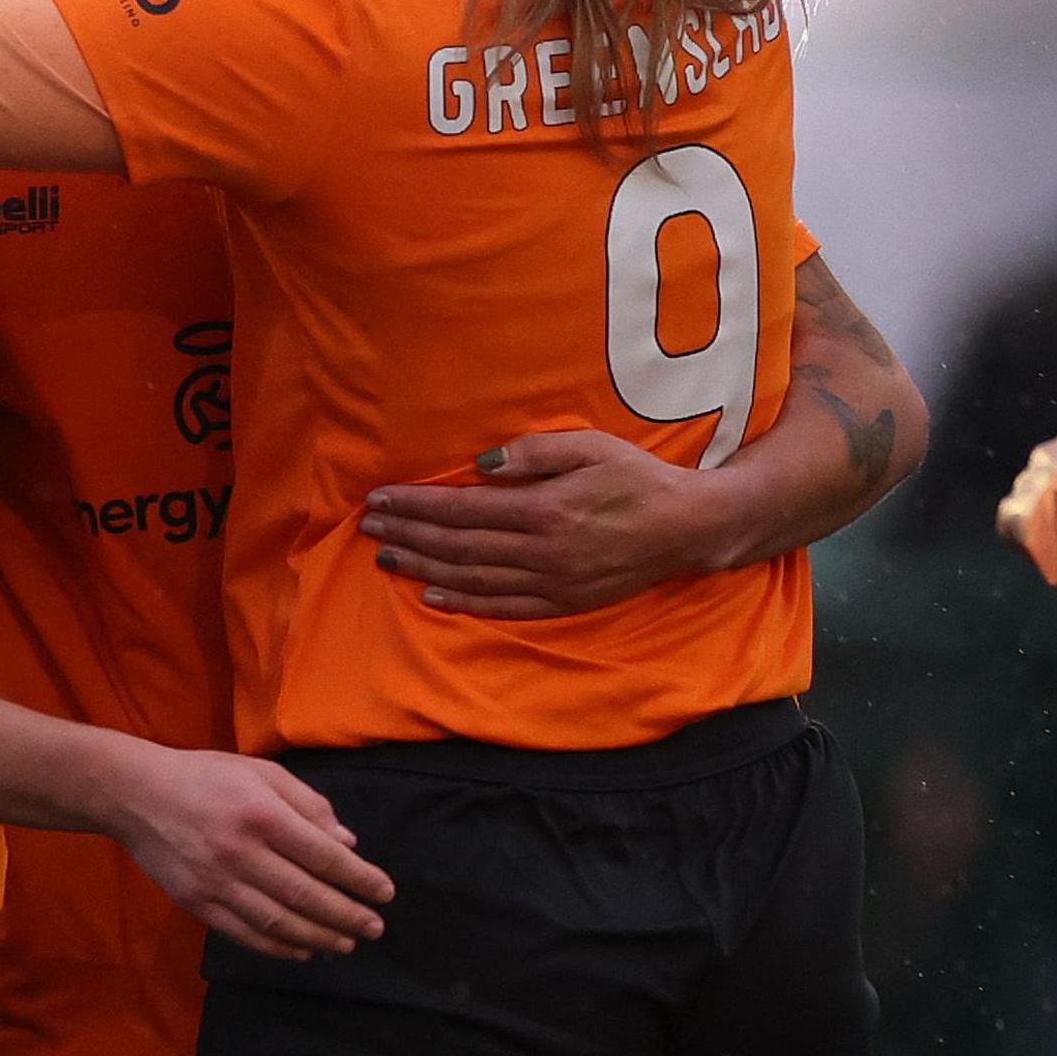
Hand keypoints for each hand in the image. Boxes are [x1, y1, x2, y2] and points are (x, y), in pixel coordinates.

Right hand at [102, 740, 396, 960]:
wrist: (136, 796)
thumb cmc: (207, 777)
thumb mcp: (263, 773)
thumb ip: (309, 805)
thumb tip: (347, 842)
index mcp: (262, 814)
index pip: (323, 855)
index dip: (359, 878)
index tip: (385, 892)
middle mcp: (241, 853)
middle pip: (305, 895)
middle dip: (347, 915)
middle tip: (375, 929)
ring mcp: (217, 882)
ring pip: (278, 922)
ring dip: (318, 937)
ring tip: (346, 944)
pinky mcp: (197, 903)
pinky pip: (245, 934)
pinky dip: (278, 947)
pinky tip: (303, 950)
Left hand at [359, 432, 739, 619]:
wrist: (687, 528)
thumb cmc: (639, 478)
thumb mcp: (592, 447)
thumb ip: (535, 454)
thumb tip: (480, 465)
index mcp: (545, 510)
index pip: (463, 510)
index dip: (416, 506)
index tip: (380, 500)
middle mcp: (543, 553)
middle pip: (459, 546)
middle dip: (409, 536)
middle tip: (368, 529)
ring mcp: (552, 584)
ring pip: (474, 579)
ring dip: (425, 569)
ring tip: (388, 559)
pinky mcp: (564, 603)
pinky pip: (504, 608)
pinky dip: (466, 603)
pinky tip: (435, 597)